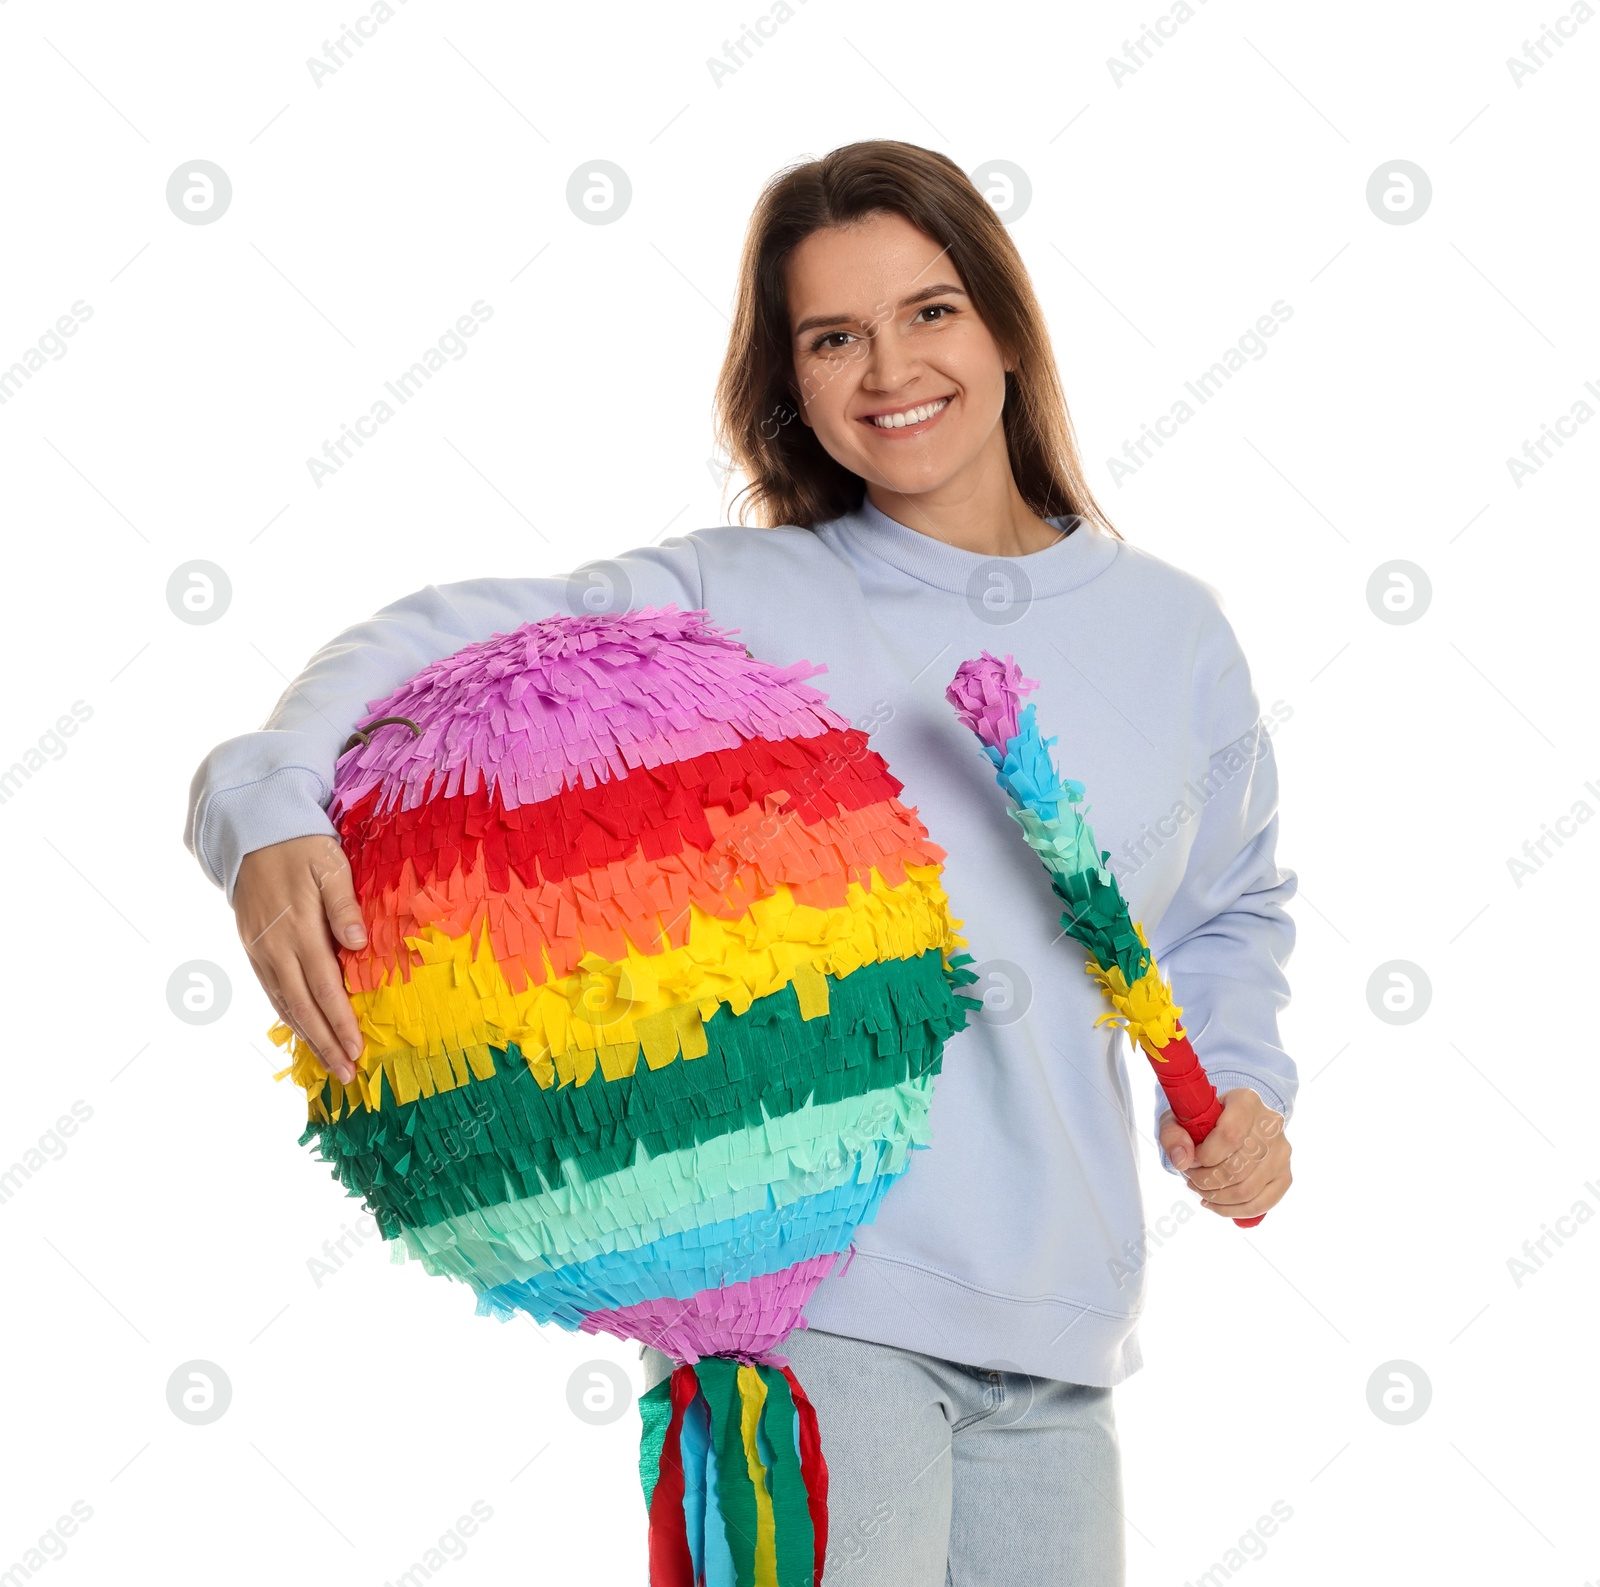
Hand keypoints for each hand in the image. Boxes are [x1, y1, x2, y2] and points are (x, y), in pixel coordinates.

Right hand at [234, 834, 366, 1083]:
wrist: (252, 832)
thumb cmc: (301, 846)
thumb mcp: (330, 866)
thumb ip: (343, 906)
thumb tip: (357, 945)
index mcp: (298, 930)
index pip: (324, 988)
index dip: (340, 1023)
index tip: (357, 1051)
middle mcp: (275, 948)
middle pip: (302, 1007)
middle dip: (325, 1044)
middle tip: (346, 1075)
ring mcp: (259, 950)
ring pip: (283, 1004)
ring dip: (306, 1037)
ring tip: (327, 1064)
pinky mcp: (252, 947)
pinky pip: (270, 990)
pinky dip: (287, 1016)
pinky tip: (302, 1030)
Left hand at [1159, 1088, 1290, 1219]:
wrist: (1227, 1122)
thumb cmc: (1202, 1120)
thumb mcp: (1180, 1118)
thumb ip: (1173, 1134)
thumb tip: (1181, 1161)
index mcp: (1246, 1101)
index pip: (1229, 1136)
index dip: (1204, 1156)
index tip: (1191, 1159)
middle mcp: (1271, 1124)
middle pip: (1237, 1167)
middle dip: (1206, 1180)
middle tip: (1191, 1177)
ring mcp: (1282, 1151)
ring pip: (1248, 1190)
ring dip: (1216, 1197)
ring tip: (1200, 1189)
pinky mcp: (1285, 1175)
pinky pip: (1262, 1204)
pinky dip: (1233, 1211)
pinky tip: (1215, 1203)